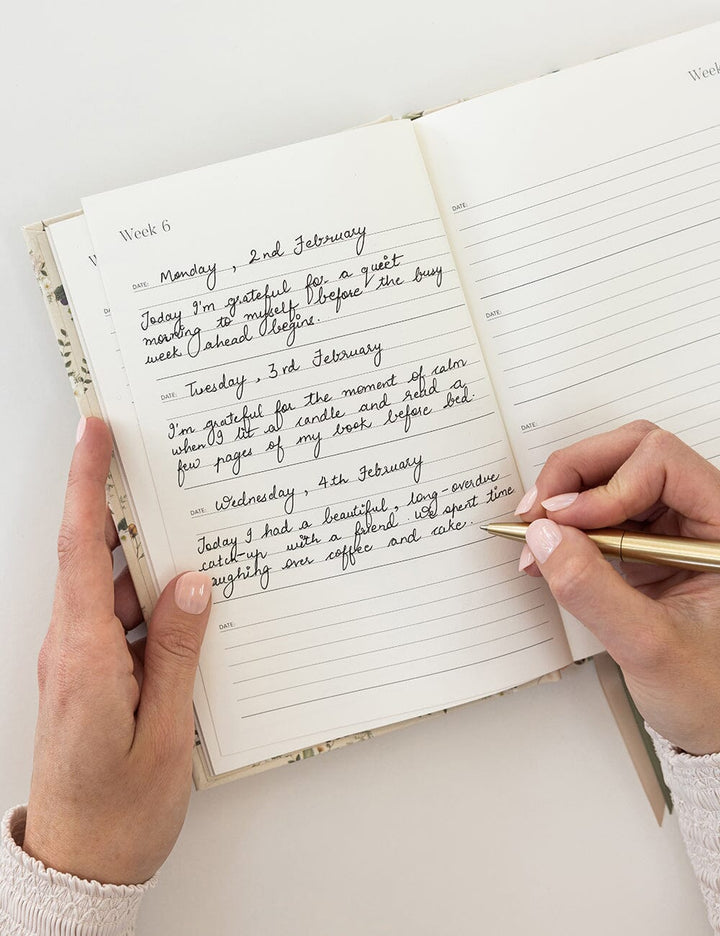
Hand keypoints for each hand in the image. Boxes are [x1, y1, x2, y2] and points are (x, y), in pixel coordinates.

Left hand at [22, 417, 212, 883]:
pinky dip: (150, 602)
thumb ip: (177, 652)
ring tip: (194, 539)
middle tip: (159, 466)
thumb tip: (192, 586)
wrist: (80, 865)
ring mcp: (79, 661)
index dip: (87, 484)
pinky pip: (120, 619)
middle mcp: (72, 649)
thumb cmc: (118, 811)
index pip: (82, 548)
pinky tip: (186, 605)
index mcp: (84, 656)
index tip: (96, 434)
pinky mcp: (91, 674)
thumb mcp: (163, 733)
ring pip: (113, 588)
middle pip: (96, 557)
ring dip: (147, 562)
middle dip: (124, 507)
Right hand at [516, 420, 719, 755]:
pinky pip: (601, 510)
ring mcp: (675, 525)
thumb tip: (545, 538)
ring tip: (533, 536)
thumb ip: (594, 591)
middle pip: (631, 452)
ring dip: (565, 499)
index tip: (564, 523)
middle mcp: (703, 512)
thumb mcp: (650, 646)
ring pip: (611, 474)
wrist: (719, 725)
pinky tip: (546, 549)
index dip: (606, 485)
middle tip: (536, 513)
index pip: (661, 462)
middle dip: (574, 477)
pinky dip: (567, 524)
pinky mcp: (649, 542)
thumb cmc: (711, 692)